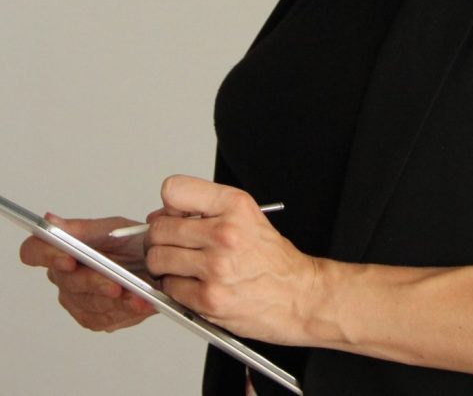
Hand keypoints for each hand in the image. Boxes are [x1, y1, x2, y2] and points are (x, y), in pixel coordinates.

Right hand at [19, 215, 155, 331]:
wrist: (157, 263)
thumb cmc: (131, 242)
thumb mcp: (112, 228)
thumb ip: (81, 229)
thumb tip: (50, 221)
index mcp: (61, 250)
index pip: (34, 252)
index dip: (47, 255)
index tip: (68, 258)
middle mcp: (63, 277)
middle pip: (67, 282)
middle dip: (94, 281)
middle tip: (115, 283)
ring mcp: (76, 300)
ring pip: (88, 303)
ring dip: (114, 300)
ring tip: (136, 294)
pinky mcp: (93, 318)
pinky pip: (104, 318)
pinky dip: (125, 310)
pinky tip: (141, 302)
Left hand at [145, 175, 317, 342]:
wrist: (298, 295)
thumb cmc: (272, 259)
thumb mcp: (247, 215)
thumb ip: (207, 208)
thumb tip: (161, 215)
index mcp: (235, 205)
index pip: (174, 190)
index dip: (170, 205)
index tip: (175, 215)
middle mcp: (225, 232)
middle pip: (159, 228)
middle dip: (160, 239)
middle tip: (173, 245)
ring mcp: (215, 267)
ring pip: (158, 259)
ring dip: (164, 265)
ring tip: (184, 267)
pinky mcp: (209, 299)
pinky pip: (168, 288)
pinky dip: (175, 288)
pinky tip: (195, 285)